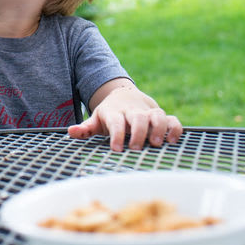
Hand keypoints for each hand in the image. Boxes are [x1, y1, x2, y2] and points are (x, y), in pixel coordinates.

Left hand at [67, 83, 181, 151]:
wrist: (124, 95)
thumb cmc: (110, 114)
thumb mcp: (96, 119)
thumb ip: (85, 128)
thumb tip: (70, 131)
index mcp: (114, 112)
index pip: (116, 121)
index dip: (117, 134)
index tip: (117, 149)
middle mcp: (132, 111)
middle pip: (137, 117)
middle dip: (138, 132)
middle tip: (136, 148)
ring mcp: (148, 112)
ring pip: (157, 115)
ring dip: (158, 128)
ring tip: (155, 143)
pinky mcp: (161, 115)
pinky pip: (172, 119)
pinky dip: (174, 128)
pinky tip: (172, 141)